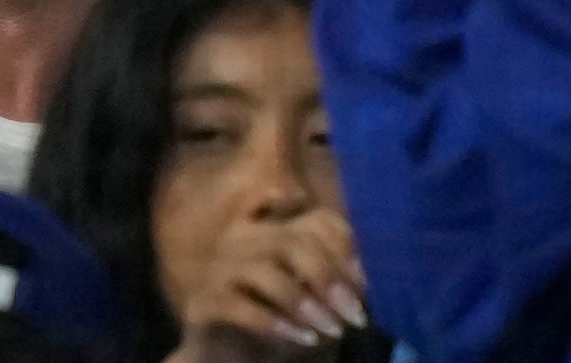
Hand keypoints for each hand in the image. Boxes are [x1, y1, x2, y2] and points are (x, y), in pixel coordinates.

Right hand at [164, 210, 368, 362]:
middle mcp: (243, 239)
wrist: (230, 356)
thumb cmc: (279, 323)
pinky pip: (242, 306)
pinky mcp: (204, 302)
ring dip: (306, 303)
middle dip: (329, 278)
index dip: (345, 249)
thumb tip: (366, 277)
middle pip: (292, 241)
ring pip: (266, 271)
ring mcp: (219, 269)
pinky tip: (304, 339)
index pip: (316, 221)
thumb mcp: (313, 298)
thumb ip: (332, 279)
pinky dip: (278, 323)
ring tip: (332, 329)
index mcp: (273, 229)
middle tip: (354, 314)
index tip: (366, 284)